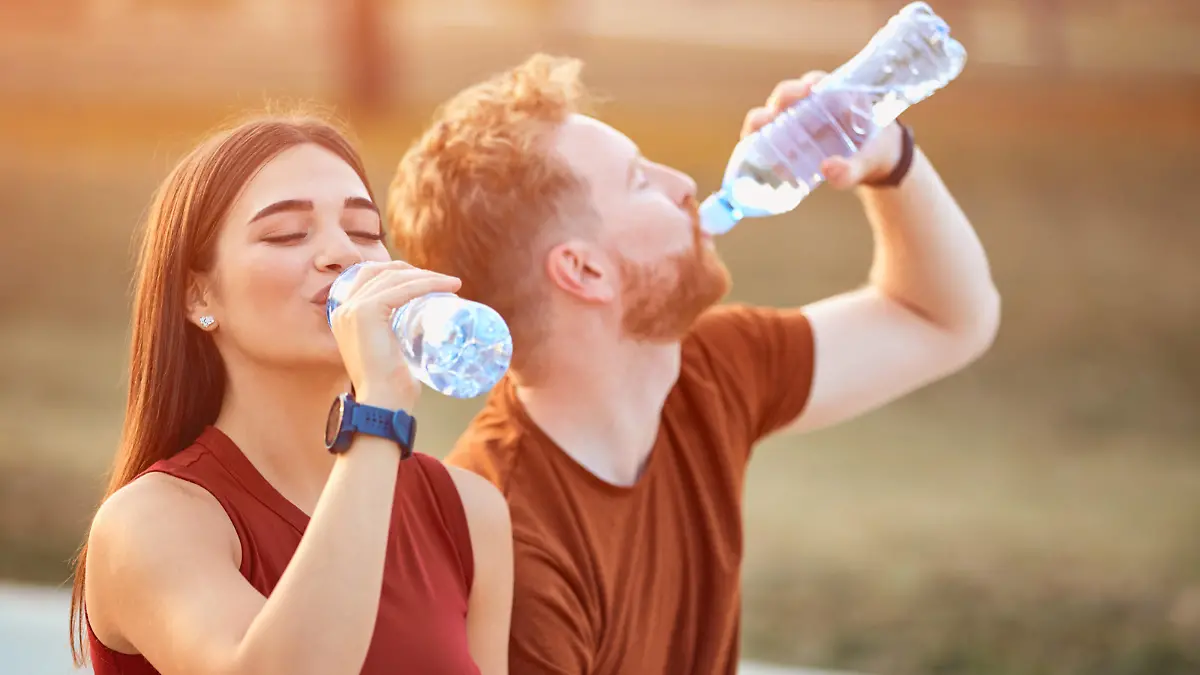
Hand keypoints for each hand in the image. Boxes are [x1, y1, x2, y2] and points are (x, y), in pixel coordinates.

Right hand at [328, 261, 461, 409]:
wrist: (382, 405)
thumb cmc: (390, 386)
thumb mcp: (389, 351)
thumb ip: (395, 337)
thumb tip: (422, 332)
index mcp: (344, 315)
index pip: (370, 277)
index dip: (400, 272)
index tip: (428, 279)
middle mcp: (343, 308)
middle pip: (381, 272)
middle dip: (414, 271)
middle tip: (442, 281)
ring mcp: (352, 309)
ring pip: (394, 278)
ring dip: (427, 276)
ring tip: (451, 283)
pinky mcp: (366, 312)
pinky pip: (401, 289)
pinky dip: (427, 285)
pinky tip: (447, 287)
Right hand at [740, 71, 904, 188]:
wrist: (870, 163)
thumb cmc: (872, 153)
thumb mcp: (867, 162)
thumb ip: (851, 170)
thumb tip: (826, 169)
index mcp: (835, 97)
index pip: (816, 82)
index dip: (805, 85)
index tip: (806, 92)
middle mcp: (810, 105)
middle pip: (787, 95)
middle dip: (777, 104)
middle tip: (771, 118)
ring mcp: (795, 121)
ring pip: (771, 114)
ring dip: (759, 122)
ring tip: (754, 135)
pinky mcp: (785, 140)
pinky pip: (766, 136)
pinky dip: (756, 142)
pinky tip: (752, 154)